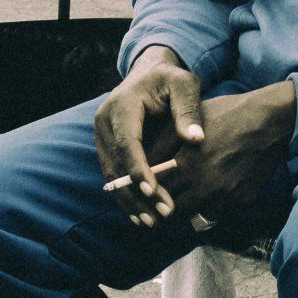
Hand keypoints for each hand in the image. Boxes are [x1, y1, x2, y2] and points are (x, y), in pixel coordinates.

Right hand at [94, 49, 204, 220]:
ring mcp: (101, 135)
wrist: (148, 74)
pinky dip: (125, 196)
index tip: (153, 192)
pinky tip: (140, 214)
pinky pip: (112, 175)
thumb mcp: (184, 85)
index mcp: (123, 105)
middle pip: (117, 164)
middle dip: (137, 193)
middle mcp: (105, 121)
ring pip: (111, 175)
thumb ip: (188, 110)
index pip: (127, 142)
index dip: (138, 169)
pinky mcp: (105, 147)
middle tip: (161, 216)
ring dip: (130, 201)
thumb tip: (195, 139)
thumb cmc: (169, 80)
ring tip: (151, 222)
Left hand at [155, 85, 295, 233]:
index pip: (156, 192)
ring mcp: (225, 197)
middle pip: (171, 212)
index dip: (147, 194)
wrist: (270, 121)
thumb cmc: (226, 115)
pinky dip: (207, 210)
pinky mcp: (241, 202)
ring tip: (179, 203)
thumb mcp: (188, 122)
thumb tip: (144, 163)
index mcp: (188, 164)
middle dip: (161, 208)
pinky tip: (206, 197)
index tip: (145, 192)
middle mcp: (205, 185)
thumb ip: (162, 144)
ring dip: (183, 214)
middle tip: (158, 203)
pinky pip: (216, 215)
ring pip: (192, 220)